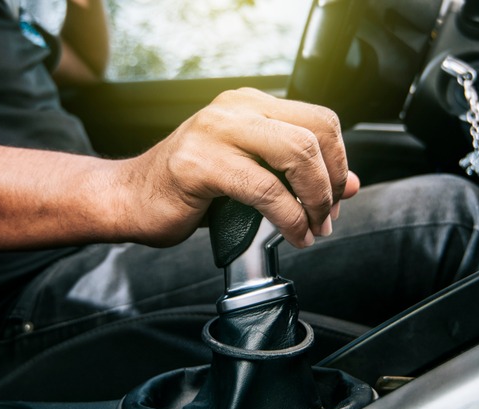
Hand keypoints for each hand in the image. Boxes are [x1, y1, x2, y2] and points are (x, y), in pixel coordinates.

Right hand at [118, 87, 359, 247]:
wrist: (129, 198)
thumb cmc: (187, 187)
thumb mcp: (252, 173)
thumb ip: (297, 175)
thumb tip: (350, 185)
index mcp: (249, 104)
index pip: (320, 120)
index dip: (339, 160)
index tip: (337, 195)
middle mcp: (234, 109)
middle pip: (314, 135)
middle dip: (330, 184)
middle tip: (327, 216)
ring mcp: (215, 131)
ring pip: (295, 155)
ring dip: (314, 200)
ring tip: (312, 227)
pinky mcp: (200, 162)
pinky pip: (264, 189)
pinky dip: (288, 217)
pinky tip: (291, 234)